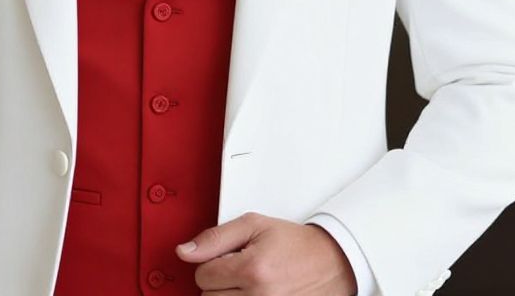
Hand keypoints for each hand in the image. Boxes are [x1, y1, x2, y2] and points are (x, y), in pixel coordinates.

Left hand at [175, 211, 356, 294]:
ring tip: (247, 283)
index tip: (227, 258)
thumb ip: (215, 237)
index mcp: (251, 269)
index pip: (202, 275)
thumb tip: (184, 251)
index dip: (210, 263)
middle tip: (239, 269)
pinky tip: (249, 294)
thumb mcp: (254, 225)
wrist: (330, 263)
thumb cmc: (294, 243)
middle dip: (219, 281)